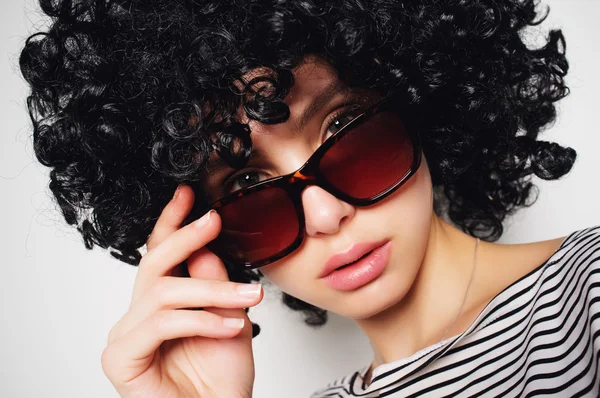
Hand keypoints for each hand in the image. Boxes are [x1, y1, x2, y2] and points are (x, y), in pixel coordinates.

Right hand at [101, 185, 261, 397]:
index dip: (171, 223)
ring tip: (248, 297)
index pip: (160, 255)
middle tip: (213, 220)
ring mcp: (125, 338)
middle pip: (153, 265)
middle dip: (185, 238)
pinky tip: (230, 327)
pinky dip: (200, 321)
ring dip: (211, 291)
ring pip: (164, 292)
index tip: (188, 194)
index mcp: (162, 305)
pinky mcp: (120, 359)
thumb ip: (214, 283)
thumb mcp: (229, 317)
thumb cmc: (221, 379)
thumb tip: (205, 247)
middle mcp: (139, 317)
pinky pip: (161, 323)